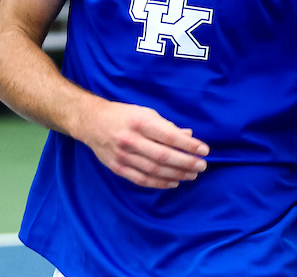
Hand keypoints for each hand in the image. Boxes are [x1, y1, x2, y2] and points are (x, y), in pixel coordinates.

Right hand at [78, 100, 208, 188]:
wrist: (92, 123)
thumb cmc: (124, 115)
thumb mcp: (146, 113)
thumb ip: (167, 126)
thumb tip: (189, 137)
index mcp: (140, 122)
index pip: (169, 136)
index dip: (189, 145)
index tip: (204, 150)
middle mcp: (131, 140)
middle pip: (163, 156)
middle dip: (186, 162)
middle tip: (202, 166)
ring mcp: (123, 156)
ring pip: (154, 170)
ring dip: (176, 174)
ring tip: (192, 175)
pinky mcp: (117, 168)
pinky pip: (141, 179)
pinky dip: (159, 183)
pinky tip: (174, 182)